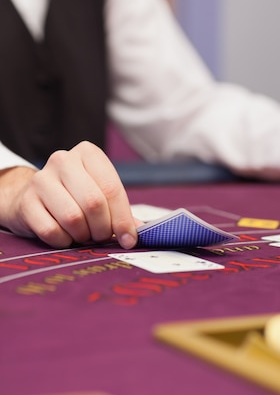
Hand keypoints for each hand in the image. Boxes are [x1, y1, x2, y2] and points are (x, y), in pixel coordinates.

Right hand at [0, 141, 138, 248]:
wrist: (29, 196)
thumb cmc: (73, 195)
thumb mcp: (99, 193)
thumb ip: (120, 210)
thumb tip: (139, 232)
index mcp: (88, 153)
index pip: (112, 188)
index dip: (123, 219)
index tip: (129, 239)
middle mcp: (63, 159)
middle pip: (93, 202)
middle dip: (102, 228)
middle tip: (102, 237)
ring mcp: (41, 179)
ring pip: (73, 217)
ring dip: (83, 235)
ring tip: (83, 235)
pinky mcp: (26, 201)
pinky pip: (51, 230)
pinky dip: (63, 241)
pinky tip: (65, 237)